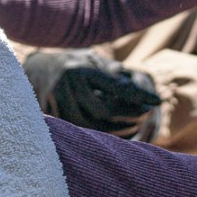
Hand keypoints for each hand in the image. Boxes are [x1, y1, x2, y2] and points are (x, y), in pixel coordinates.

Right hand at [24, 49, 162, 140]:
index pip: (115, 86)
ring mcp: (56, 104)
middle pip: (104, 111)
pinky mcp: (52, 118)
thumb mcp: (95, 60)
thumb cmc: (77, 63)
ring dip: (117, 130)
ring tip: (136, 126)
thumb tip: (143, 93)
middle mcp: (66, 86)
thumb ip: (116, 74)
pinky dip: (101, 137)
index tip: (157, 101)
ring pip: (91, 127)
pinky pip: (80, 134)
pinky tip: (118, 133)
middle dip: (130, 115)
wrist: (39, 68)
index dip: (138, 95)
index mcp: (80, 69)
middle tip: (147, 115)